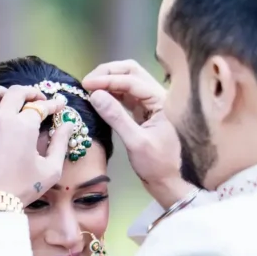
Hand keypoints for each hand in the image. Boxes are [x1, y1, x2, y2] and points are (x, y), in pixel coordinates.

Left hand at [0, 84, 74, 204]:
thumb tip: (69, 125)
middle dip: (31, 93)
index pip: (40, 106)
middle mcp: (0, 118)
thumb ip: (61, 144)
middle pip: (17, 92)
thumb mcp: (50, 170)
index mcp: (23, 127)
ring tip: (12, 103)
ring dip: (6, 94)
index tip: (57, 105)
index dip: (52, 104)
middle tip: (38, 100)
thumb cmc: (22, 190)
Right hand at [83, 60, 189, 208]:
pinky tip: (99, 97)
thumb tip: (95, 95)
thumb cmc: (158, 165)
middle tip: (87, 82)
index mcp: (163, 101)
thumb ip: (116, 117)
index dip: (107, 80)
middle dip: (109, 73)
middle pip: (133, 72)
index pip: (132, 80)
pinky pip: (127, 96)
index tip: (86, 84)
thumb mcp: (136, 142)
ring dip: (110, 82)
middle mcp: (159, 97)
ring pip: (129, 82)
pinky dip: (113, 94)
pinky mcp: (145, 113)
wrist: (170, 183)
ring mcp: (152, 104)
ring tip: (90, 88)